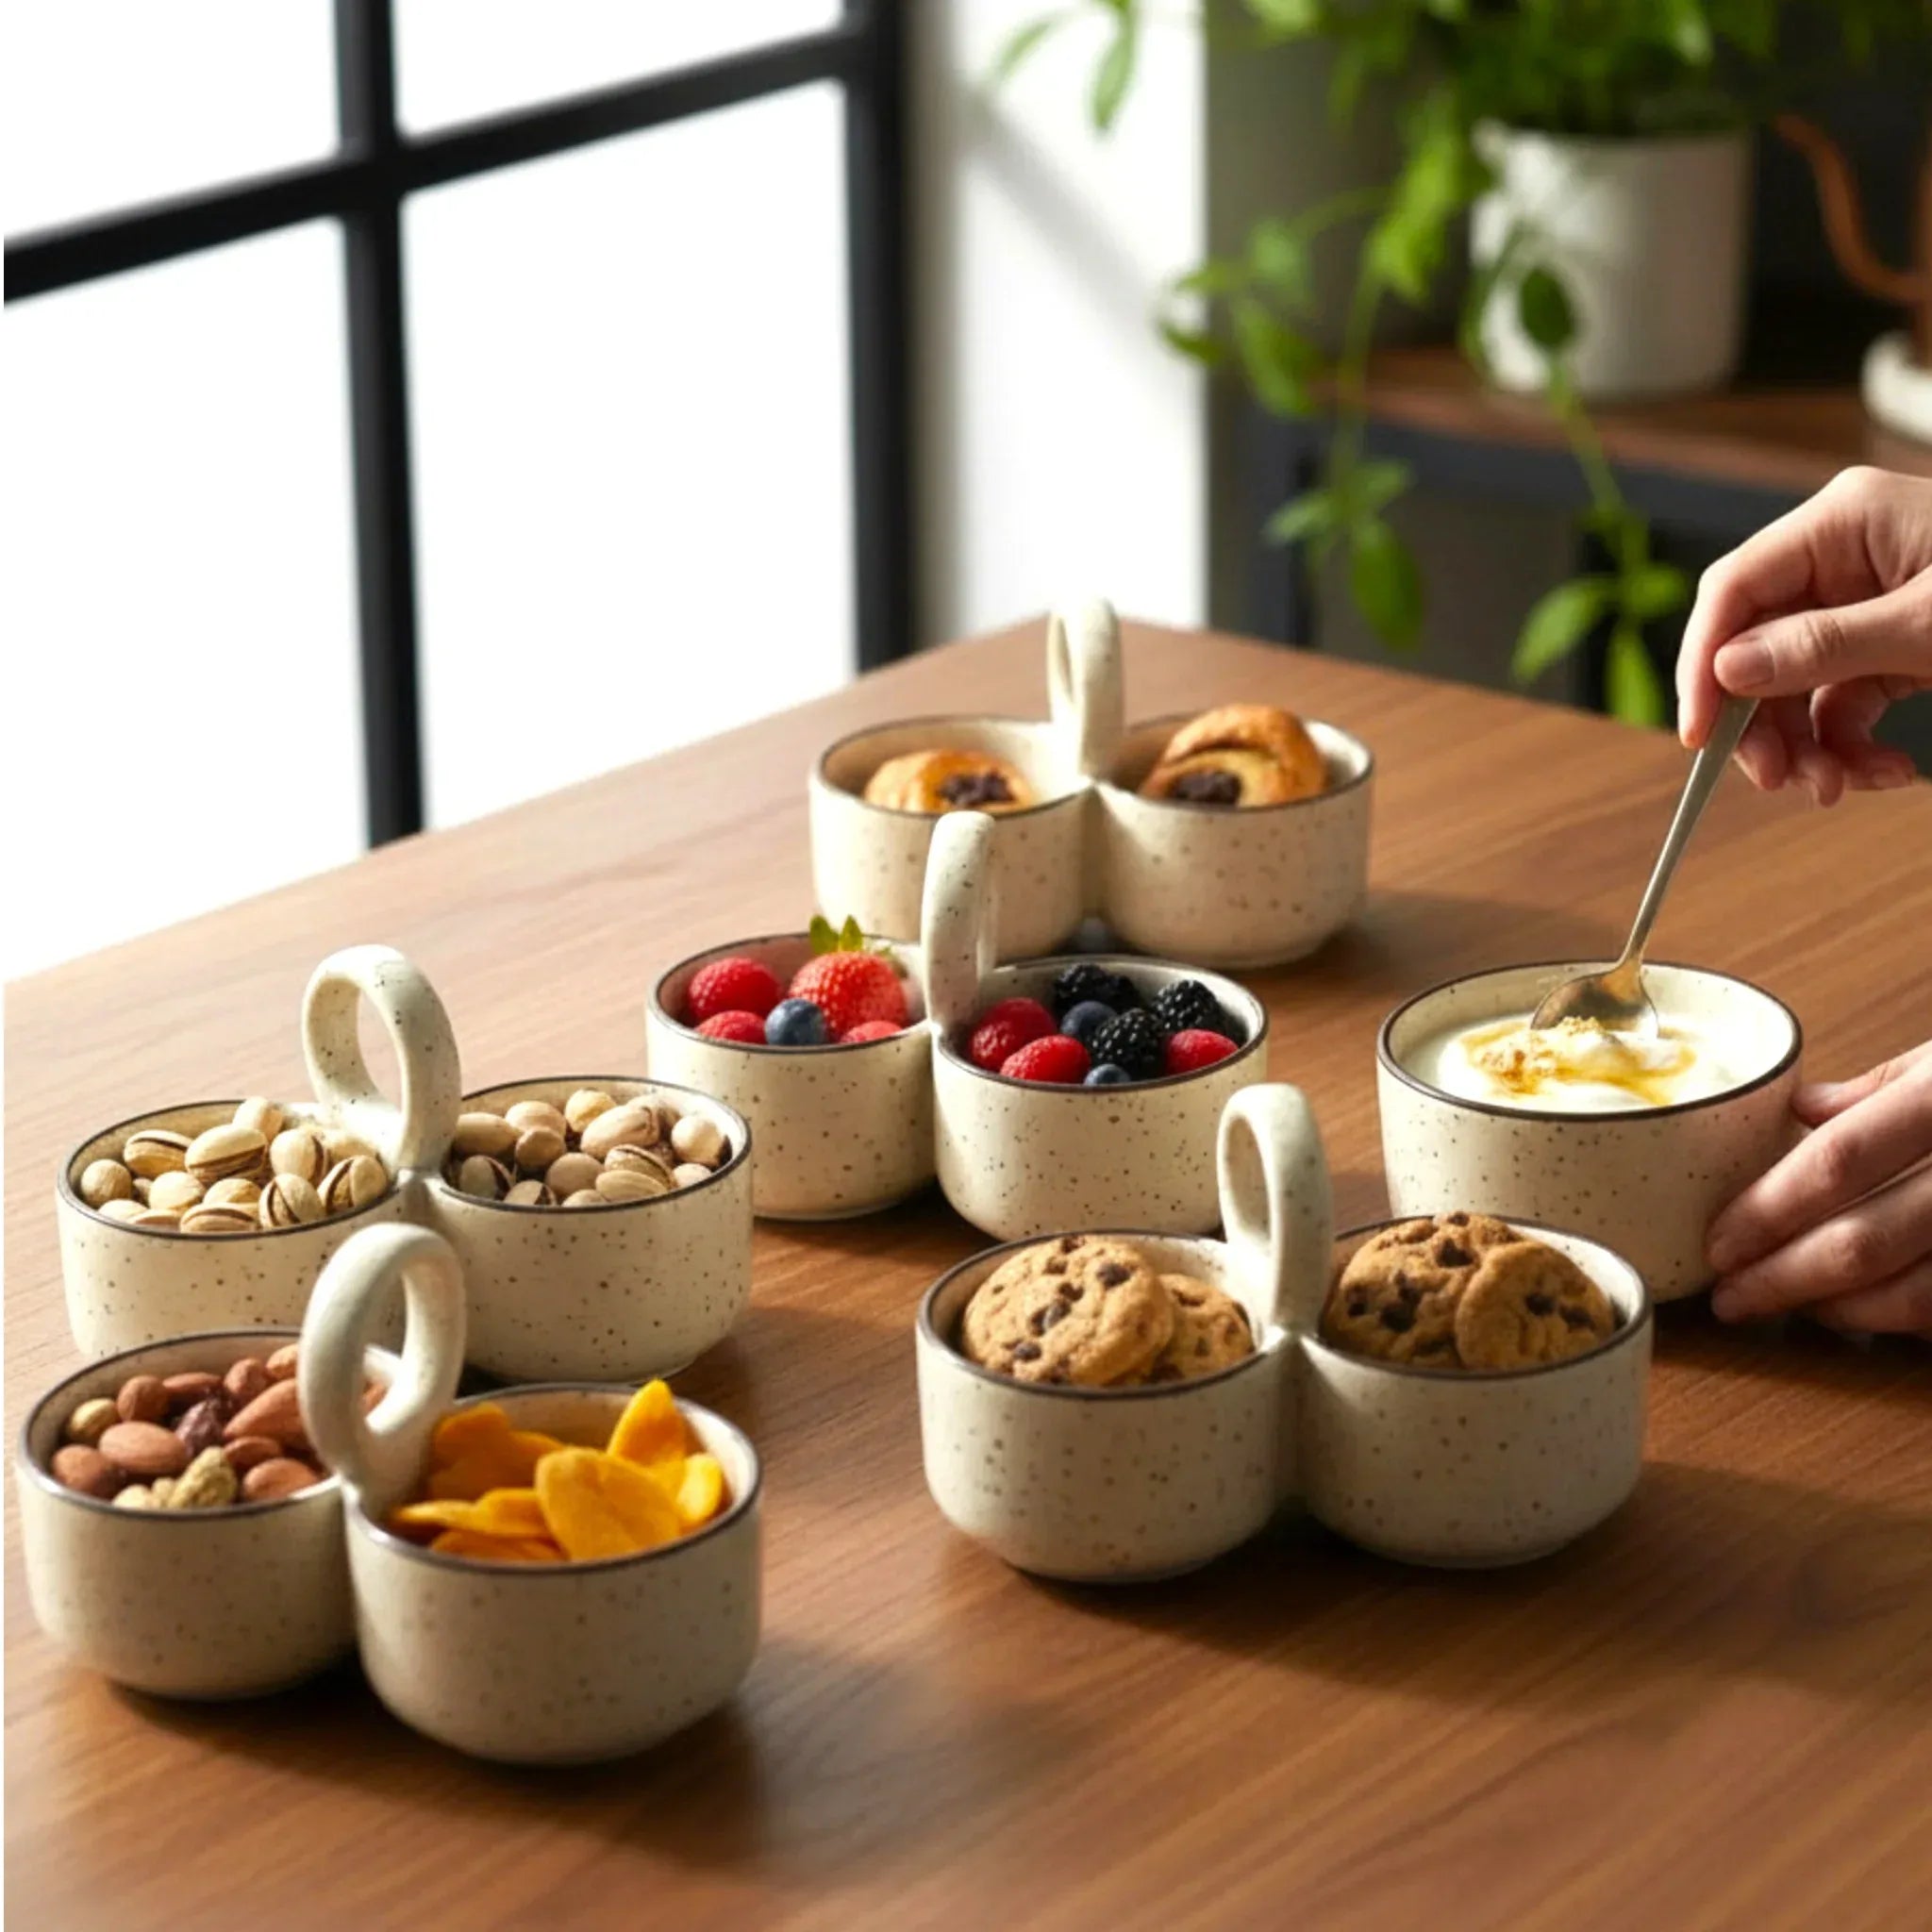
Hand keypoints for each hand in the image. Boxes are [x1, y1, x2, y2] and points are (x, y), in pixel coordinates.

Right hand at [1676, 466, 1931, 803]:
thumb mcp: (1931, 627)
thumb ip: (1824, 646)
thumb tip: (1728, 672)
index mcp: (1841, 522)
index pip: (1733, 589)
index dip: (1704, 663)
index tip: (1700, 736)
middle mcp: (1843, 558)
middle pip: (1756, 647)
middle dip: (1763, 723)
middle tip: (1778, 782)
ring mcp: (1866, 603)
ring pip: (1794, 686)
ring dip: (1806, 748)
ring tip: (1841, 789)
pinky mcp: (1893, 645)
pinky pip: (1842, 703)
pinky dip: (1851, 747)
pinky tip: (1884, 774)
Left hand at [1707, 1041, 1931, 1335]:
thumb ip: (1877, 1089)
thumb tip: (1800, 1107)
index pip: (1836, 1162)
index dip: (1768, 1211)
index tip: (1717, 1245)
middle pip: (1863, 1243)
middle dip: (1782, 1279)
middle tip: (1730, 1297)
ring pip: (1912, 1296)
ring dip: (1836, 1309)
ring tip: (1784, 1305)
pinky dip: (1896, 1319)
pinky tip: (1855, 1312)